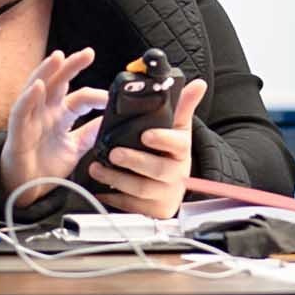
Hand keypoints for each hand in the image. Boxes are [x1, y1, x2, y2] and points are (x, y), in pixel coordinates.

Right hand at [0, 48, 106, 204]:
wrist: (25, 190)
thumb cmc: (45, 167)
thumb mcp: (75, 149)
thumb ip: (90, 134)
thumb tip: (112, 122)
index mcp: (60, 116)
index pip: (80, 98)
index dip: (96, 96)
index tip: (113, 99)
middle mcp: (46, 112)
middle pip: (59, 83)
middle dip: (72, 67)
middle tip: (88, 53)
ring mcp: (31, 119)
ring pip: (37, 88)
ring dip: (47, 72)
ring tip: (59, 57)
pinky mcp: (18, 131)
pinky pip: (21, 111)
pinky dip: (29, 98)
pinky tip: (38, 86)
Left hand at [87, 79, 209, 217]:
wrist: (173, 185)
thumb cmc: (170, 153)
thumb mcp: (177, 129)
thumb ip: (182, 106)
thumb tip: (198, 84)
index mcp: (181, 150)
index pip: (178, 144)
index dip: (162, 139)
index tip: (146, 135)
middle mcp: (176, 174)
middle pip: (157, 169)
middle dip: (134, 160)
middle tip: (113, 152)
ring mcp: (165, 194)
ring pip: (141, 189)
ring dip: (116, 178)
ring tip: (97, 168)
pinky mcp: (153, 210)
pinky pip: (133, 206)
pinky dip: (115, 198)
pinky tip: (101, 189)